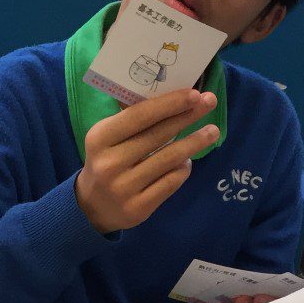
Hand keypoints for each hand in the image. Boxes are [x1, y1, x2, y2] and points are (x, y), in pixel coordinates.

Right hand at [74, 88, 218, 234]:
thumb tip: (170, 94)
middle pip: (158, 135)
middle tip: (209, 102)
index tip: (194, 93)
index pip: (140, 115)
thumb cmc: (106, 161)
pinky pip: (170, 182)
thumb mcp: (108, 137)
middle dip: (188, 116)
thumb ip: (132, 118)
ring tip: (212, 132)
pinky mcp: (137, 208)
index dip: (169, 104)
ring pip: (169, 159)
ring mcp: (124, 188)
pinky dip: (182, 169)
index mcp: (100, 138)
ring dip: (194, 143)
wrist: (92, 207)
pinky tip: (186, 162)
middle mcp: (110, 163)